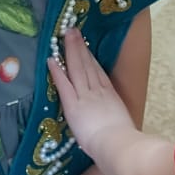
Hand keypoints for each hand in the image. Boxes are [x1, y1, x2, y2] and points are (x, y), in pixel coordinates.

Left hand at [49, 29, 134, 157]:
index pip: (99, 74)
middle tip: (73, 31)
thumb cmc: (124, 141)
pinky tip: (51, 60)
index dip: (91, 59)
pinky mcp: (73, 105)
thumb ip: (116, 120)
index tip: (86, 47)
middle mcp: (98, 92)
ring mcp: (85, 96)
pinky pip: (63, 85)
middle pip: (87, 65)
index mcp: (111, 97)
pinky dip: (57, 71)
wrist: (118, 144)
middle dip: (80, 47)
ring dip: (70, 51)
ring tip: (65, 36)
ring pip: (77, 69)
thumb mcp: (123, 125)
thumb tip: (117, 123)